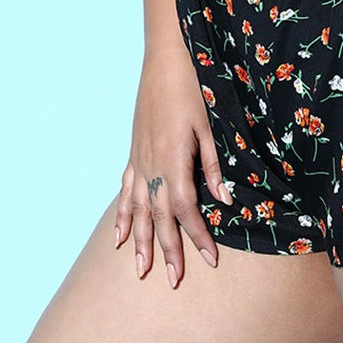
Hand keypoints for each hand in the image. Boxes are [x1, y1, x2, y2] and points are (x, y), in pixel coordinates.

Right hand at [114, 45, 233, 285]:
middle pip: (160, 217)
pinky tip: (118, 237)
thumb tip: (224, 201)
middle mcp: (152, 166)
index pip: (186, 210)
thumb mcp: (209, 126)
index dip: (198, 237)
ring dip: (140, 241)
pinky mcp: (134, 153)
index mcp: (174, 160)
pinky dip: (122, 215)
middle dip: (168, 250)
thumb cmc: (193, 89)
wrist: (166, 60)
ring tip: (140, 270)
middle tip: (173, 281)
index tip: (210, 262)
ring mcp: (139, 160)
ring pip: (139, 210)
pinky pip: (124, 192)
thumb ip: (213, 165)